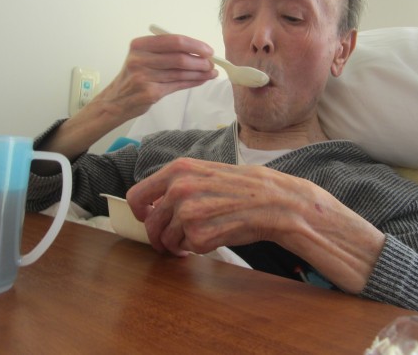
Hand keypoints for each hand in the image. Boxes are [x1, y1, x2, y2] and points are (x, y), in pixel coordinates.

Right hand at [35, 33, 217, 163]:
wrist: (116, 101)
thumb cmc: (133, 77)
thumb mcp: (142, 58)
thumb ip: (165, 52)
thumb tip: (198, 52)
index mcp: (139, 45)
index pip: (173, 40)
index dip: (194, 45)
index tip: (208, 50)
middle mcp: (140, 59)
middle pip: (179, 57)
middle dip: (200, 60)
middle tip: (212, 63)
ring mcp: (144, 77)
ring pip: (181, 72)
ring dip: (200, 72)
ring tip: (211, 72)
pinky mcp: (150, 93)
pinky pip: (178, 85)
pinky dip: (193, 82)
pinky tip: (202, 80)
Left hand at [126, 157, 386, 293]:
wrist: (281, 202)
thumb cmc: (247, 187)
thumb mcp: (209, 174)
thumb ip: (179, 184)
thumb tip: (152, 204)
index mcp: (180, 169)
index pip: (136, 195)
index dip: (138, 213)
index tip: (147, 219)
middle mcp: (180, 188)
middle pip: (150, 224)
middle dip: (160, 236)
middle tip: (174, 241)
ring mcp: (189, 213)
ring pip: (166, 240)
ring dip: (179, 244)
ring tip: (200, 237)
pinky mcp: (201, 235)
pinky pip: (187, 249)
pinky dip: (198, 249)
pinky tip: (216, 238)